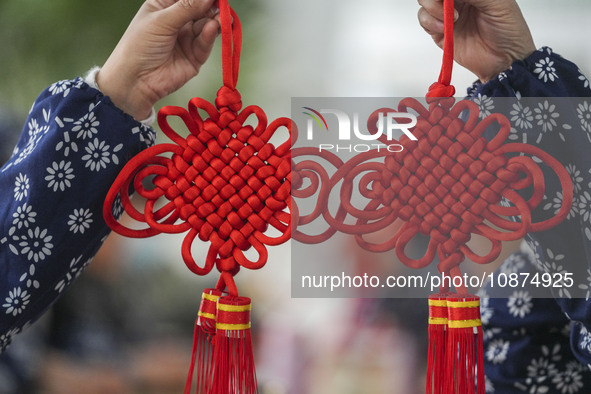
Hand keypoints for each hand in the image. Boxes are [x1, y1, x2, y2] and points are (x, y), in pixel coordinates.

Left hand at [97, 0, 219, 119]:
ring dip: (215, 19)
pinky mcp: (196, 56)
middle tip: (221, 4)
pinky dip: (210, 35)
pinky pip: (206, 42)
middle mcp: (178, 21)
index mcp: (165, 6)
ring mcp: (188, 38)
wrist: (136, 81)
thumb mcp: (162, 20)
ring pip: (207, 24)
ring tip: (221, 18)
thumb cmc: (139, 45)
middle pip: (201, 8)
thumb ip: (187, 7)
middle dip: (211, 5)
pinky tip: (212, 27)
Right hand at [418, 0, 535, 82]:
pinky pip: (424, 20)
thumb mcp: (497, 3)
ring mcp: (447, 15)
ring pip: (425, 3)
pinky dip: (429, 22)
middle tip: (446, 5)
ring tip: (451, 19)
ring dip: (433, 9)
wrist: (503, 61)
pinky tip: (444, 28)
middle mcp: (459, 0)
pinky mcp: (439, 32)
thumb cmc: (509, 31)